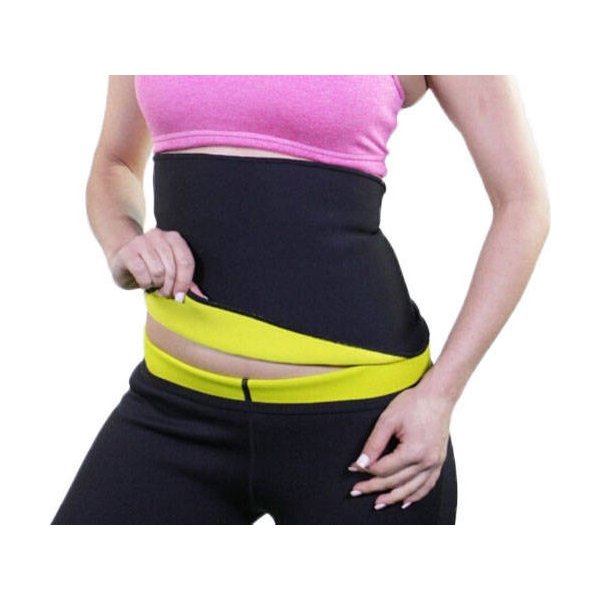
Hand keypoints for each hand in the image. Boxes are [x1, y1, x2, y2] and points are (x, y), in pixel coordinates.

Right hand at [106, 227, 207, 299]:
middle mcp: (158, 235)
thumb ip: (187, 283)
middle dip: (169, 287)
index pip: (186, 262)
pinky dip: (144, 283)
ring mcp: (141, 241)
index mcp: (174, 238)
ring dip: (156, 284)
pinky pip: (142, 273)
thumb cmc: (151, 268)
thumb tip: (203, 298)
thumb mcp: (171, 273)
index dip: (185, 282)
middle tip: (164, 293)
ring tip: (153, 284)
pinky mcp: (127, 252)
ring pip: (158, 271)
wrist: (122, 259)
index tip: (180, 296)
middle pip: (172, 269)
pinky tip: (143, 282)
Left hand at [347, 380, 454, 509]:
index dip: (365, 471)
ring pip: (411, 489)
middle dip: (373, 487)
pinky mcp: (439, 461)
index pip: (384, 469)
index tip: (352, 470)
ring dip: (393, 497)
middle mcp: (426, 461)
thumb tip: (361, 463)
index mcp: (413, 451)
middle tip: (356, 491)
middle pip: (395, 481)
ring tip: (378, 503)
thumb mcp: (388, 419)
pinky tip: (405, 501)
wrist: (438, 396)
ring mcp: (435, 463)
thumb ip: (373, 443)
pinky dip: (416, 495)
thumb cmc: (414, 403)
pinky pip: (427, 485)